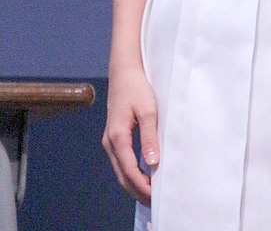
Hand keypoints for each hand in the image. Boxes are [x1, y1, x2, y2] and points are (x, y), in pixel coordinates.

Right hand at [103, 64, 158, 204]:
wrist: (124, 71)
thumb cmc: (137, 88)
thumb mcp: (148, 111)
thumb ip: (150, 137)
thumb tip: (153, 163)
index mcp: (117, 137)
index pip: (129, 171)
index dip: (143, 186)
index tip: (157, 196)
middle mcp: (110, 142)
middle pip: (122, 176)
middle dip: (138, 191)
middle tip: (156, 202)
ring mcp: (110, 140)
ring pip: (120, 171)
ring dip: (134, 184)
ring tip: (152, 193)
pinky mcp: (114, 137)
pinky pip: (121, 162)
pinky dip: (131, 174)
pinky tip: (144, 176)